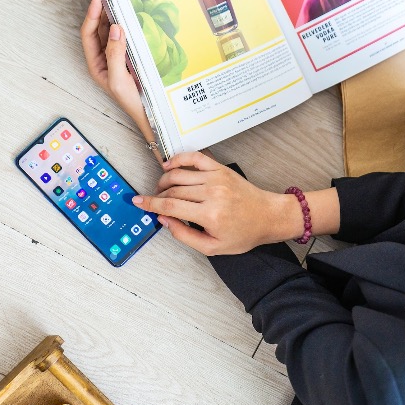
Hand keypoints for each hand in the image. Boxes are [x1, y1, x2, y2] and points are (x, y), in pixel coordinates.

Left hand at [81, 0, 160, 161]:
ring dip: (112, 18)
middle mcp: (103, 59)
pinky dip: (124, 27)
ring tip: (116, 3)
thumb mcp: (118, 79)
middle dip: (100, 12)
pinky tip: (128, 20)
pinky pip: (122, 39)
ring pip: (109, 33)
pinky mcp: (128, 59)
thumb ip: (115, 54)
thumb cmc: (130, 102)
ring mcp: (115, 58)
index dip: (91, 15)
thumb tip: (115, 29)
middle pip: (97, 30)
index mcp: (95, 64)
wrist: (148, 114)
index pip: (89, 34)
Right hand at [131, 152, 298, 255]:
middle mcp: (212, 194)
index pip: (171, 207)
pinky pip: (194, 158)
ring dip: (164, 181)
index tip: (137, 202)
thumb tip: (164, 220)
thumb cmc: (243, 233)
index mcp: (210, 215)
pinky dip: (179, 159)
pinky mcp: (220, 169)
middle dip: (157, 197)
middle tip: (153, 202)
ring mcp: (216, 178)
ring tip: (161, 189)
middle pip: (172, 191)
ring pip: (179, 175)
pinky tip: (169, 166)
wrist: (267, 216)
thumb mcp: (213, 247)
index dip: (150, 204)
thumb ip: (184, 235)